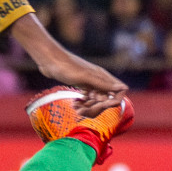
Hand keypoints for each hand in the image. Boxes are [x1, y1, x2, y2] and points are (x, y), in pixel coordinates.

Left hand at [9, 13, 126, 105]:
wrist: (49, 60)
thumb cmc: (66, 67)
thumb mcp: (85, 77)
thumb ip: (103, 83)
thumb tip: (123, 88)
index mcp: (103, 76)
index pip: (120, 90)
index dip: (114, 101)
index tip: (102, 105)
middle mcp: (99, 79)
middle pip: (107, 98)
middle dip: (97, 107)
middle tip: (83, 110)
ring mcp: (90, 82)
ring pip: (97, 99)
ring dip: (89, 107)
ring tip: (76, 107)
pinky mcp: (81, 84)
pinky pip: (88, 98)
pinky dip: (83, 103)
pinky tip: (75, 104)